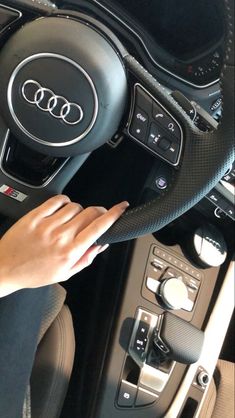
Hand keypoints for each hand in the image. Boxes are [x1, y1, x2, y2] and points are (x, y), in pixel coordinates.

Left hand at [0, 195, 128, 296]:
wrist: (5, 268)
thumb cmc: (33, 273)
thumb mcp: (65, 273)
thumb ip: (86, 258)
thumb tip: (101, 245)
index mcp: (70, 252)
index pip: (98, 227)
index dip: (114, 214)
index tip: (121, 207)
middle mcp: (60, 236)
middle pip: (90, 213)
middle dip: (99, 211)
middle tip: (98, 214)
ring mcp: (47, 225)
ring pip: (75, 206)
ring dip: (79, 209)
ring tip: (73, 218)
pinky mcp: (35, 216)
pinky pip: (56, 200)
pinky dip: (64, 201)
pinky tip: (62, 208)